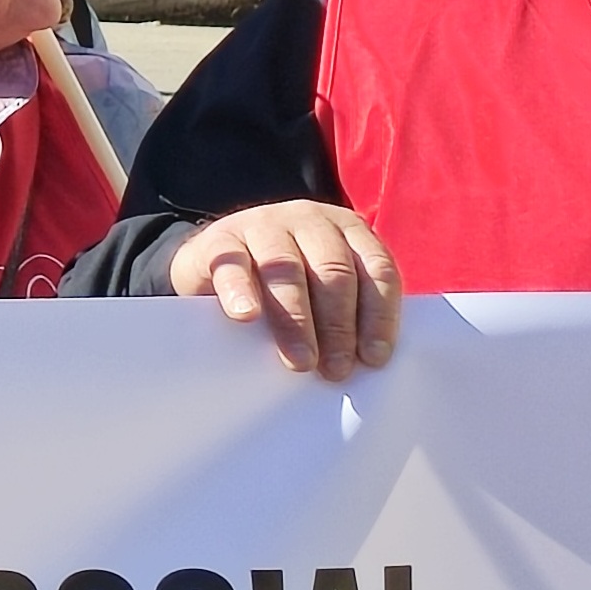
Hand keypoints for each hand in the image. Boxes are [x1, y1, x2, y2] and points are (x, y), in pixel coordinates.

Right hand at [169, 202, 403, 379]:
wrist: (212, 266)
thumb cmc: (280, 290)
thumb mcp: (321, 291)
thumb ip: (345, 313)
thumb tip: (365, 363)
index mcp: (346, 231)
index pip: (376, 269)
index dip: (378, 315)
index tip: (373, 357)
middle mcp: (309, 221)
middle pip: (333, 271)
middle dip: (338, 324)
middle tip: (335, 369)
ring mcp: (262, 226)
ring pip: (286, 269)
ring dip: (296, 319)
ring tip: (300, 361)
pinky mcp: (219, 239)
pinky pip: (231, 264)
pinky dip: (240, 290)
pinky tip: (246, 317)